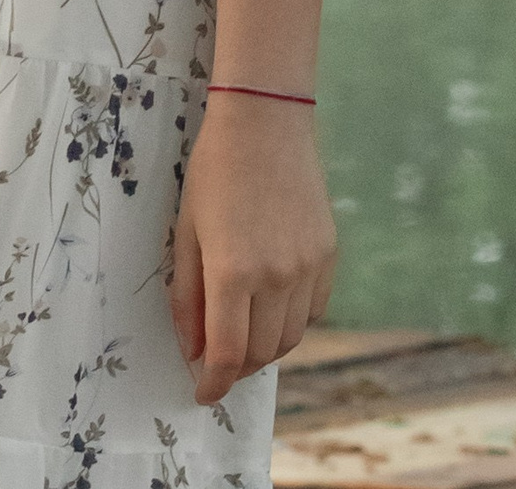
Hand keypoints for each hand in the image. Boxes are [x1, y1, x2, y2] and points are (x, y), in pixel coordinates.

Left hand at [168, 92, 336, 406]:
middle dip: (235, 366)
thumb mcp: (187, 231)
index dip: (213, 383)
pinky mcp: (328, 255)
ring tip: (242, 334)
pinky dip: (291, 321)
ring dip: (265, 348)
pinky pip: (312, 310)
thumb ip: (187, 295)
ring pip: (290, 337)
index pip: (227, 353)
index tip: (202, 394)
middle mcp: (275, 277)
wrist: (265, 122)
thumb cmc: (214, 172)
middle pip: (260, 353)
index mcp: (232, 272)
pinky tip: (272, 306)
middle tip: (216, 360)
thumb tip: (193, 350)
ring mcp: (307, 267)